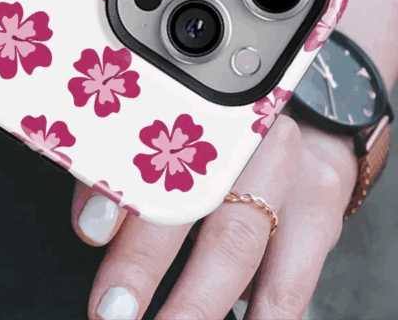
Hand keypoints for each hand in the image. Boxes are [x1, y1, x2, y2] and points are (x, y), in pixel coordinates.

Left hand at [72, 114, 358, 318]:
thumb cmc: (223, 140)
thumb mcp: (176, 138)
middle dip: (145, 260)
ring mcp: (286, 172)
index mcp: (198, 108)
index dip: (119, 189)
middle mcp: (245, 133)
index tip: (89, 230)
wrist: (308, 128)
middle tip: (113, 308)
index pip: (149, 144)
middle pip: (191, 196)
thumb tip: (91, 222)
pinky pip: (291, 279)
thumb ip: (128, 172)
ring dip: (197, 299)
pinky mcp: (318, 214)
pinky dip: (262, 316)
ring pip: (238, 241)